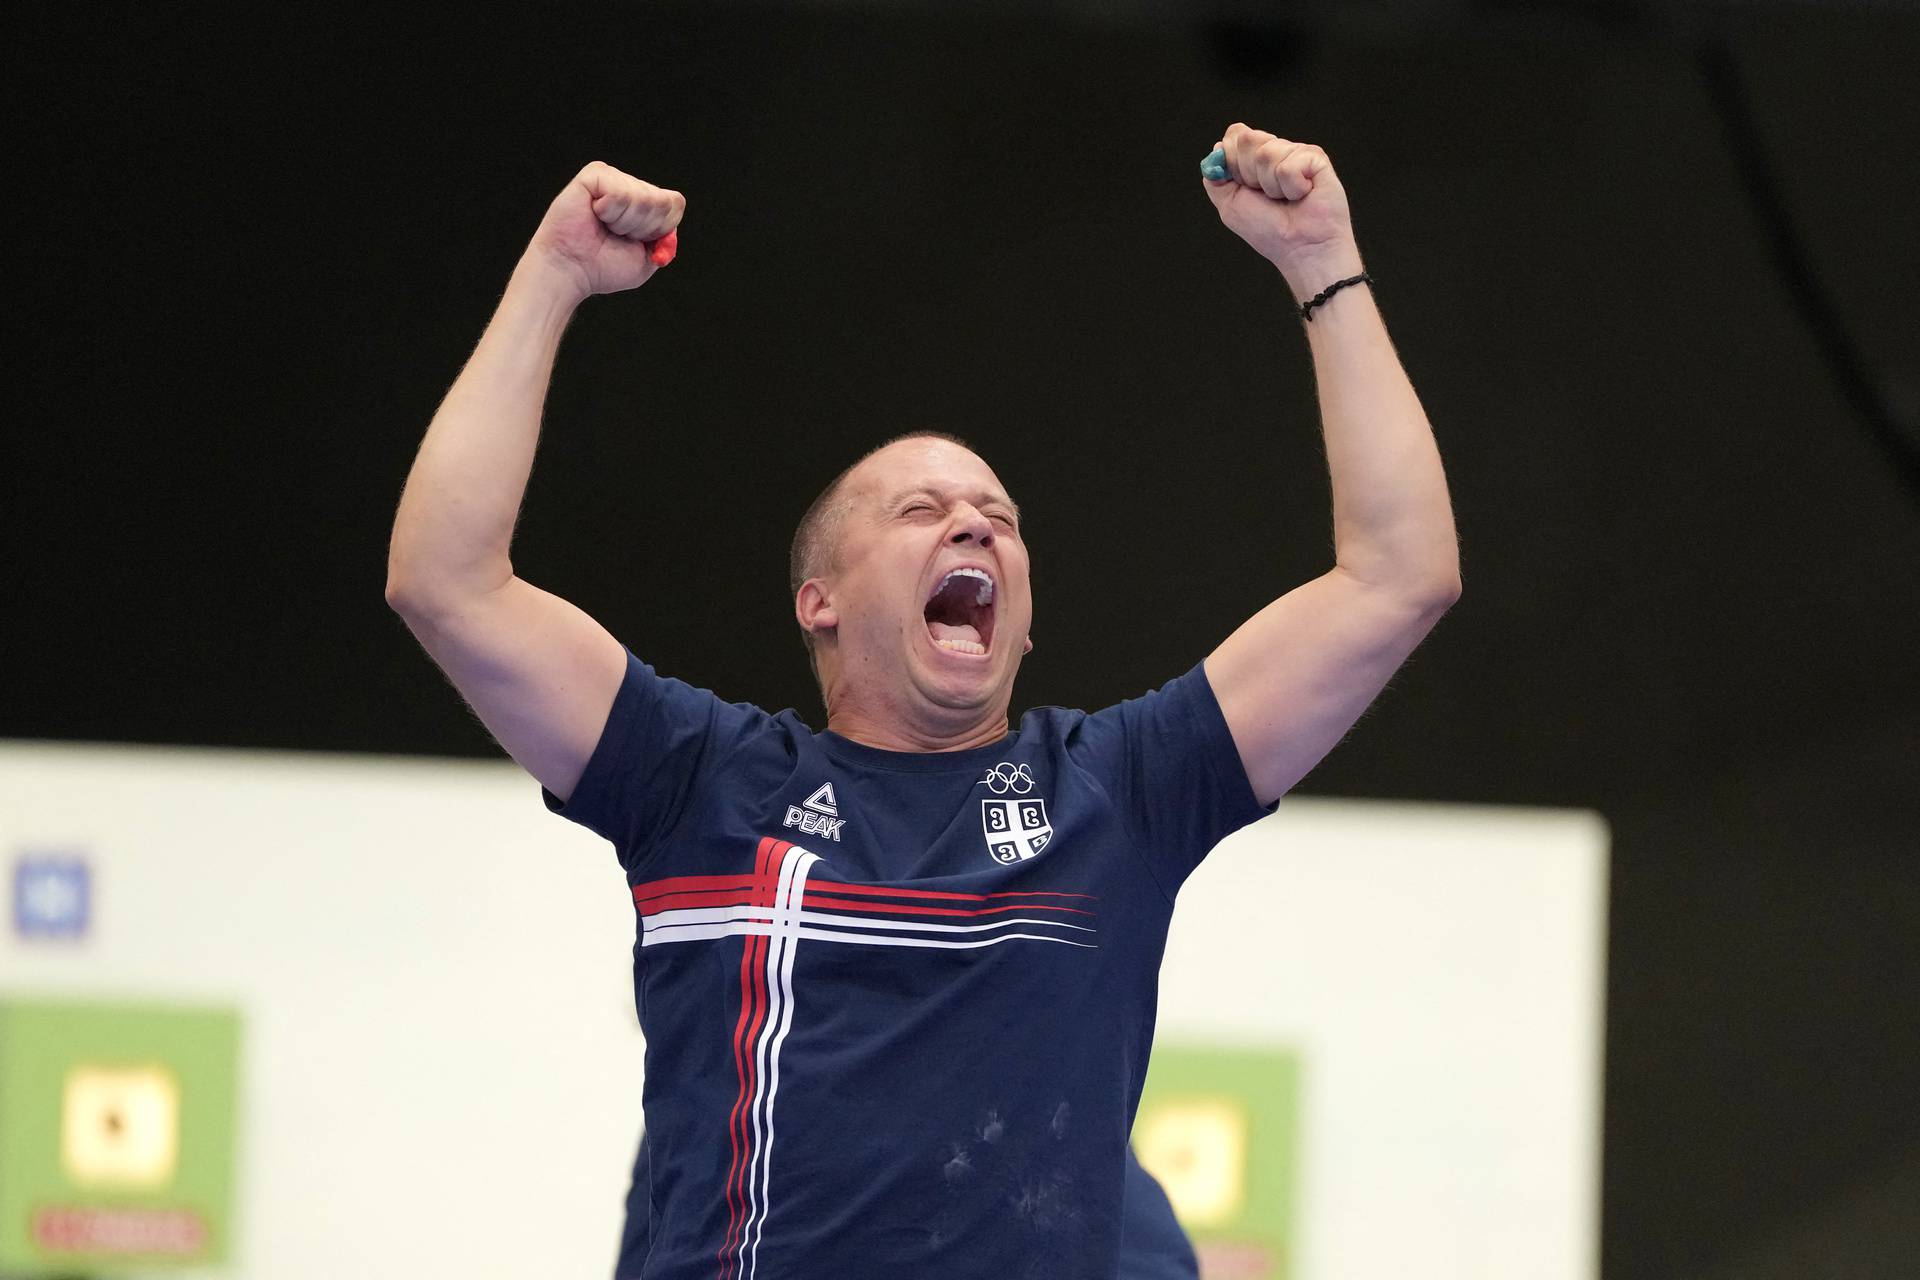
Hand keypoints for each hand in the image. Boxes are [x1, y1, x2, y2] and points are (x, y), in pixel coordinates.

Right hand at [527, 161, 684, 299]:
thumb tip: (673, 207)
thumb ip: (667, 238)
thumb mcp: (646, 260)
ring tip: (603, 226)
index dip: (660, 228)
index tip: (637, 241)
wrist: (571, 271)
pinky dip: (610, 212)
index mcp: (645, 203)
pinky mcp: (594, 175)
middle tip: (616, 235)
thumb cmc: (602, 267)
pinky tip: (593, 214)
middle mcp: (630, 186)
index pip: (675, 203)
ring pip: (643, 197)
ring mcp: (612, 177)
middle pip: (662, 201)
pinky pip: (620, 193)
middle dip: (643, 228)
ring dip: (624, 222)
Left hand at [1202, 124, 1359, 297]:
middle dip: (1250, 174)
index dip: (1233, 163)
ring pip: (1267, 153)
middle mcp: (1276, 150)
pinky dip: (1291, 188)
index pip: (1235, 136)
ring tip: (1286, 198)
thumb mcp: (1229, 204)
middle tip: (1267, 196)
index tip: (1245, 187)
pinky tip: (1302, 195)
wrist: (1299, 247)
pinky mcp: (1315, 158)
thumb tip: (1218, 146)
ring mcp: (1296, 152)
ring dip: (1271, 186)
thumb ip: (1216, 176)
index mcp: (1255, 158)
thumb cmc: (1269, 230)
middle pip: (1247, 139)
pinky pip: (1288, 165)